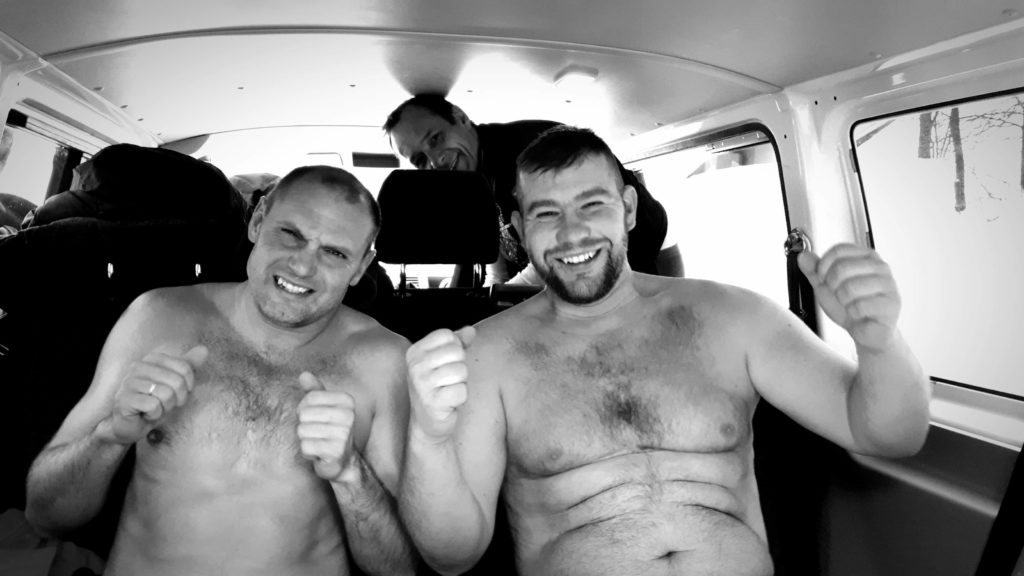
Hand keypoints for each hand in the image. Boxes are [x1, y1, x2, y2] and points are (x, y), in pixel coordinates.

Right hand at [107, 345, 207, 443]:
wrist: (132, 424)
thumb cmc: (155, 402)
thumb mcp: (175, 384)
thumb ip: (188, 366)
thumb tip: (204, 349)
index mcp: (152, 359)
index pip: (185, 368)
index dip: (188, 386)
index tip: (177, 394)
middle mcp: (138, 366)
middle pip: (177, 381)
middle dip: (177, 399)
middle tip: (166, 404)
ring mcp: (129, 382)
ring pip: (166, 394)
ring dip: (166, 407)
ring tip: (155, 408)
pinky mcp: (124, 399)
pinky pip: (154, 406)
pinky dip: (155, 415)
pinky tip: (145, 414)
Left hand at [297, 372, 357, 482]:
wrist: (343, 461)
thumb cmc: (329, 430)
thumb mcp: (323, 408)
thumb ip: (314, 391)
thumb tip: (303, 374)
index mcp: (347, 401)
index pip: (310, 398)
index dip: (304, 409)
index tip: (314, 418)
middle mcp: (349, 416)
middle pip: (304, 414)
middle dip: (304, 426)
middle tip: (317, 433)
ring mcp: (344, 434)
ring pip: (303, 431)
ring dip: (306, 440)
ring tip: (319, 442)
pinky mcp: (336, 451)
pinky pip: (306, 447)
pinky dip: (308, 452)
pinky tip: (319, 453)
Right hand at [406, 326, 474, 440]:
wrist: (429, 423)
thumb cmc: (438, 388)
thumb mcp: (444, 361)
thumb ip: (458, 342)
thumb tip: (470, 331)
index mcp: (415, 352)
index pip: (447, 335)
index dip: (455, 348)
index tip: (446, 364)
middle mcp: (414, 366)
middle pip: (457, 351)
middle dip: (460, 366)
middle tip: (448, 381)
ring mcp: (421, 384)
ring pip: (461, 370)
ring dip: (461, 383)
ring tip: (448, 391)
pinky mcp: (432, 402)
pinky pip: (462, 390)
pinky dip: (461, 397)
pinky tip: (449, 403)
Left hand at [798, 243, 900, 351]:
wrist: (866, 330)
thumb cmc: (850, 306)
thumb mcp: (826, 286)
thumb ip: (814, 271)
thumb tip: (803, 256)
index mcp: (865, 257)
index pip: (839, 250)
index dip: (823, 266)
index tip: (822, 278)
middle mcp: (880, 267)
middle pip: (842, 267)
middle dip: (831, 286)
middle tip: (838, 295)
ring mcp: (888, 284)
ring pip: (850, 287)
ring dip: (842, 301)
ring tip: (850, 304)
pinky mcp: (892, 303)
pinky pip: (860, 307)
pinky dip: (852, 313)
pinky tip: (859, 314)